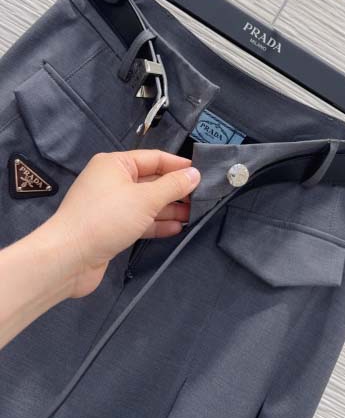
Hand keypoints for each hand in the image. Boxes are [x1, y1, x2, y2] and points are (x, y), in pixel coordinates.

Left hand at [44, 150, 200, 298]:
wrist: (68, 258)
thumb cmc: (106, 219)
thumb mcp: (145, 199)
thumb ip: (173, 186)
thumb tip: (194, 174)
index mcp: (115, 164)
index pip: (154, 158)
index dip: (179, 166)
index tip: (203, 173)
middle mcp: (112, 181)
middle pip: (152, 181)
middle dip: (176, 190)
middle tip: (203, 198)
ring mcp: (111, 205)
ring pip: (147, 202)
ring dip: (169, 209)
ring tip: (194, 215)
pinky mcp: (111, 227)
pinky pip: (139, 220)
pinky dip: (156, 223)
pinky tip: (176, 228)